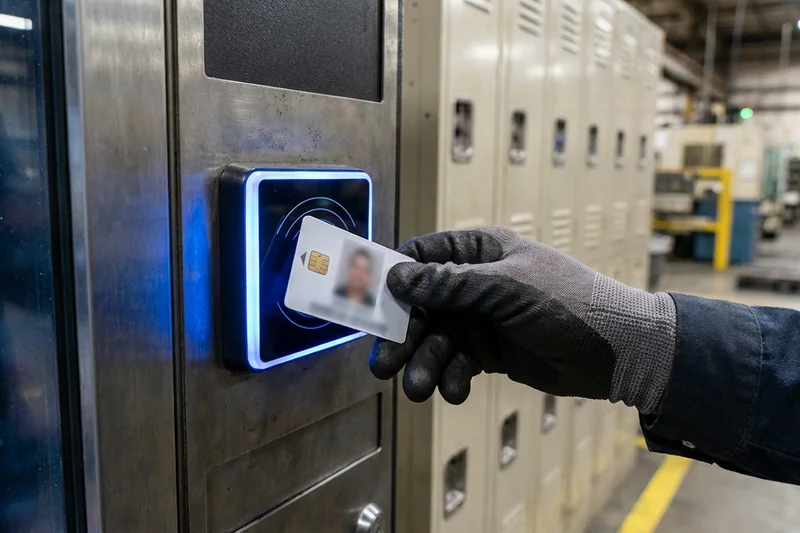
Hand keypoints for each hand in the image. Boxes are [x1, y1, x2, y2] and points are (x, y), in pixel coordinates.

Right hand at [369, 228, 676, 413]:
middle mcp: (476, 282)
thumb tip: (396, 276)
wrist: (618, 352)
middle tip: (383, 365)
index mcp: (481, 250)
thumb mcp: (507, 288)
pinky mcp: (490, 351)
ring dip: (425, 364)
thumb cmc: (569, 304)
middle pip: (422, 305)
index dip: (393, 278)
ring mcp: (482, 318)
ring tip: (419, 390)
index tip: (366, 304)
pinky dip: (452, 376)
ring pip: (436, 339)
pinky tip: (454, 391)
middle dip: (404, 336)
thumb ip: (451, 283)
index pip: (423, 256)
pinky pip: (457, 362)